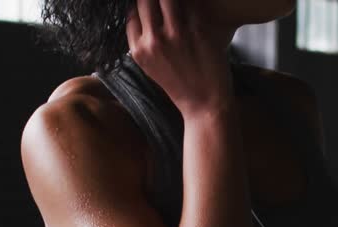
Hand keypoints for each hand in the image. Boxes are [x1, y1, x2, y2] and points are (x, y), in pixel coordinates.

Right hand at [126, 0, 235, 115]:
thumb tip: (144, 24)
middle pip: (145, 1)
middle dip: (154, 0)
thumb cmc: (182, 87)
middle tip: (165, 3)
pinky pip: (191, 5)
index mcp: (139, 50)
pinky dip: (193, 4)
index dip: (140, 6)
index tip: (150, 6)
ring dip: (172, 0)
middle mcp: (153, 40)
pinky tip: (197, 7)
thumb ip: (145, 45)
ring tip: (179, 4)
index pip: (131, 14)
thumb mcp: (152, 68)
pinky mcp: (197, 30)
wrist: (206, 106)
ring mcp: (175, 34)